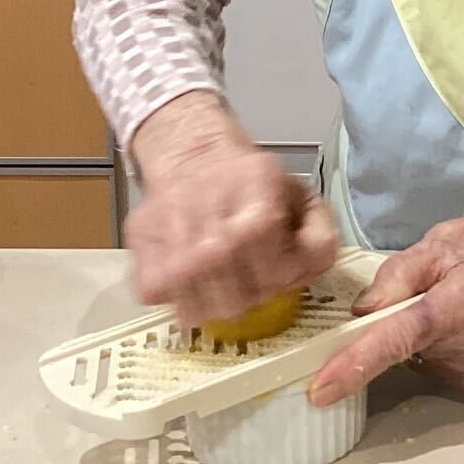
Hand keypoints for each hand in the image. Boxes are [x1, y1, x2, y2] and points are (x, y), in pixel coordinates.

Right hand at [125, 93, 338, 324]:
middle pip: (239, 297)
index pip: (275, 265)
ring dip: (219, 300)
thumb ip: (320, 236)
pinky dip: (182, 299)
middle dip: (253, 292)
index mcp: (257, 202)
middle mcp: (212, 223)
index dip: (284, 273)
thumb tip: (311, 269)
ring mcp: (173, 240)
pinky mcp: (144, 251)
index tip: (283, 264)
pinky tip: (196, 279)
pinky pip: (166, 300)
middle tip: (253, 274)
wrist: (193, 157)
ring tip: (225, 279)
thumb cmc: (250, 185)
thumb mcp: (300, 196)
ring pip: (203, 307)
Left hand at [305, 205, 463, 405]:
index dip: (354, 364)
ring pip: (420, 357)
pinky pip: (441, 367)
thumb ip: (404, 271)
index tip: (320, 389)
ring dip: (426, 333)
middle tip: (439, 286)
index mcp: (463, 302)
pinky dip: (445, 346)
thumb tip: (363, 309)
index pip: (397, 338)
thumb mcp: (456, 236)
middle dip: (402, 319)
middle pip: (404, 345)